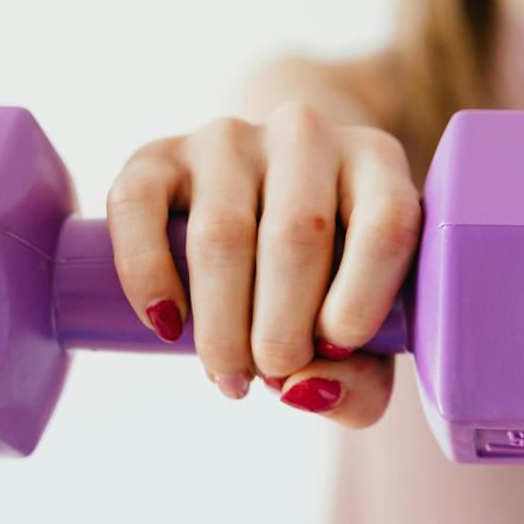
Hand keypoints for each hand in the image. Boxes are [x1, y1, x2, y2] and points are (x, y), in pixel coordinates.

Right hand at [105, 102, 421, 423]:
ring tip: (228, 375)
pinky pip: (138, 206)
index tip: (335, 347)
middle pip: (297, 234)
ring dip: (221, 324)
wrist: (267, 195)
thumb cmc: (330, 277)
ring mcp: (229, 137)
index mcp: (376, 163)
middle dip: (281, 330)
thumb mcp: (366, 326)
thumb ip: (360, 379)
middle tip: (271, 376)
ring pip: (221, 232)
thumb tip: (302, 390)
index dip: (361, 298)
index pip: (385, 222)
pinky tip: (167, 326)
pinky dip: (147, 276)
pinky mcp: (160, 153)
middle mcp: (305, 134)